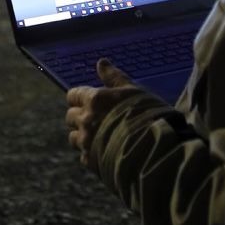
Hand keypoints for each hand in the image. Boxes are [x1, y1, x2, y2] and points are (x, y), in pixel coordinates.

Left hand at [64, 58, 144, 172]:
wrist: (155, 150)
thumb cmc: (148, 115)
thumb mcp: (133, 91)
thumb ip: (114, 78)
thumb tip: (101, 62)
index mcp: (94, 100)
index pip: (73, 95)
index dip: (80, 97)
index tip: (90, 100)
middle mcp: (86, 120)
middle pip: (70, 116)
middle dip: (80, 116)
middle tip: (97, 118)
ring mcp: (87, 142)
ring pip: (73, 138)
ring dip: (83, 136)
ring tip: (101, 136)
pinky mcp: (91, 161)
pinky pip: (84, 156)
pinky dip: (90, 154)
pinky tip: (105, 151)